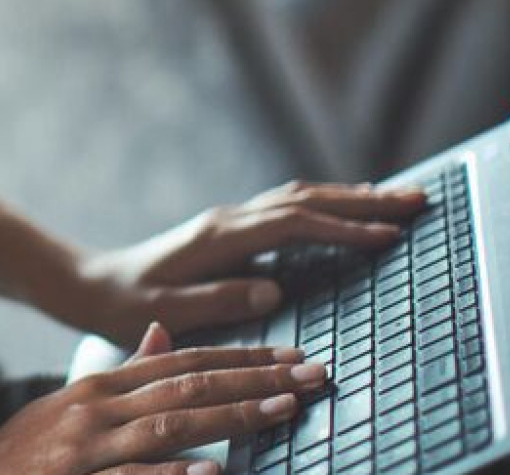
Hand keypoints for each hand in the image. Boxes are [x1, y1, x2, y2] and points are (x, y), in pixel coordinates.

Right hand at [0, 323, 321, 474]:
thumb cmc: (23, 454)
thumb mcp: (70, 404)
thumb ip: (122, 374)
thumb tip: (165, 335)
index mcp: (100, 386)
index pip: (183, 361)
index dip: (242, 356)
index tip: (295, 356)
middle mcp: (97, 408)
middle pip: (189, 385)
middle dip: (256, 378)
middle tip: (315, 375)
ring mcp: (88, 449)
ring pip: (170, 425)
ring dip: (233, 415)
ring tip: (284, 409)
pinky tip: (215, 472)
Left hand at [57, 181, 426, 344]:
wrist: (90, 284)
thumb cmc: (124, 305)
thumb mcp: (164, 313)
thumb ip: (216, 300)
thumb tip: (272, 288)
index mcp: (218, 237)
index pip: (294, 224)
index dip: (343, 228)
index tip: (388, 236)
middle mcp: (229, 220)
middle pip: (307, 199)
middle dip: (364, 200)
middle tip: (419, 202)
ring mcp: (231, 221)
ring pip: (301, 198)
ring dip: (351, 197)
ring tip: (400, 200)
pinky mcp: (232, 230)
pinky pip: (289, 209)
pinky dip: (327, 206)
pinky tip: (350, 211)